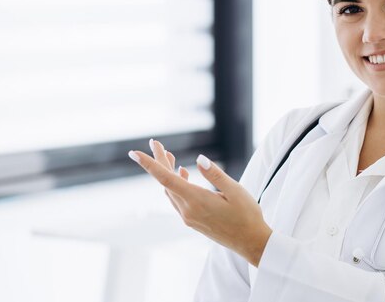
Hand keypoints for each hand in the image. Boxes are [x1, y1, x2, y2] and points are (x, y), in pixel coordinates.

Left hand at [128, 139, 271, 266]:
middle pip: (166, 182)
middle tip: (156, 143)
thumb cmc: (247, 215)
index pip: (166, 178)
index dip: (149, 164)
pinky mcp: (192, 220)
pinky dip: (175, 184)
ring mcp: (189, 217)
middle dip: (159, 161)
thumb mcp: (236, 191)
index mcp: (196, 200)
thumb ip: (215, 174)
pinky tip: (182, 174)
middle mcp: (188, 210)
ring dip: (167, 172)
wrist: (250, 242)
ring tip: (168, 154)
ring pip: (170, 190)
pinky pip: (177, 199)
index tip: (134, 153)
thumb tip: (198, 159)